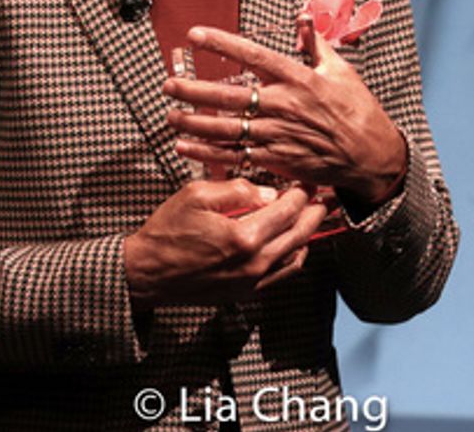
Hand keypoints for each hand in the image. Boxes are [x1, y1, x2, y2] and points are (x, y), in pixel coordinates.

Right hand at [122, 178, 327, 306]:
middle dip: (316, 212)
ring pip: (297, 256)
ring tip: (312, 217)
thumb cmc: (167, 232)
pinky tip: (293, 243)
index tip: (309, 180)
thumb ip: (238, 190)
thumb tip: (269, 193)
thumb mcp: (196, 195)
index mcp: (244, 236)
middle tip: (326, 197)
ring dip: (308, 234)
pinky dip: (294, 256)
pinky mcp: (246, 292)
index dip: (303, 192)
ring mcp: (252, 281)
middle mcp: (254, 263)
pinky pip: (282, 274)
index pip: (288, 209)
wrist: (147, 273)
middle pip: (301, 234)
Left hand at [163, 22, 407, 207]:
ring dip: (194, 123)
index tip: (195, 34)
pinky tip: (185, 147)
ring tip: (170, 115)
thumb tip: (304, 17)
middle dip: (194, 90)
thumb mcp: (339, 69)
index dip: (222, 43)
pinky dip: (208, 153)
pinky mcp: (276, 160)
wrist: (370, 154)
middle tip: (168, 85)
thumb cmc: (357, 109)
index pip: (253, 54)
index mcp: (297, 78)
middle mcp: (283, 105)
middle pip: (229, 96)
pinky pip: (235, 156)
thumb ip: (315, 43)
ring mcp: (277, 135)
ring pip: (227, 129)